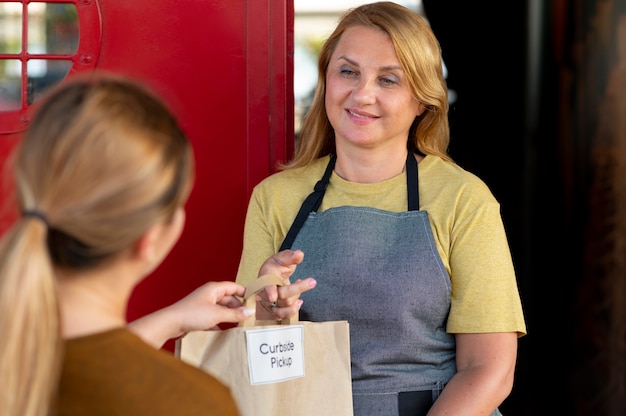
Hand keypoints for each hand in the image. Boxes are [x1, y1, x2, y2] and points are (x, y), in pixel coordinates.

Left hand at [128, 281, 253, 347]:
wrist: (170, 323)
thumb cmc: (192, 314)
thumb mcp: (217, 314)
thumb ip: (235, 314)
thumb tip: (250, 311)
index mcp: (214, 289)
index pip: (234, 287)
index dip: (244, 292)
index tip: (254, 300)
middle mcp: (209, 295)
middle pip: (229, 299)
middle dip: (238, 307)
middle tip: (248, 317)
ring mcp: (204, 305)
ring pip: (221, 309)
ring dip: (229, 316)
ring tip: (239, 325)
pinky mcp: (199, 315)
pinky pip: (214, 318)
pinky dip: (220, 323)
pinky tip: (224, 331)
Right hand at [256, 249, 315, 320]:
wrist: (272, 275)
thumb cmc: (276, 266)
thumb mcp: (283, 258)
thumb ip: (291, 257)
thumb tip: (299, 254)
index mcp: (265, 276)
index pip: (266, 284)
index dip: (268, 291)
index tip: (272, 296)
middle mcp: (264, 291)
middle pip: (281, 295)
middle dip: (298, 289)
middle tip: (312, 281)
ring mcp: (269, 303)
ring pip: (283, 308)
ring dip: (296, 299)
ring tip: (303, 286)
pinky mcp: (274, 310)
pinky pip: (283, 315)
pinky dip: (293, 310)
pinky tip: (299, 301)